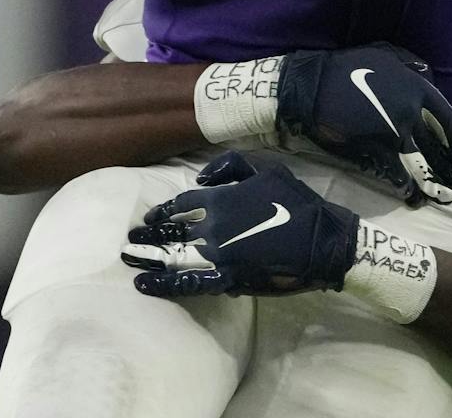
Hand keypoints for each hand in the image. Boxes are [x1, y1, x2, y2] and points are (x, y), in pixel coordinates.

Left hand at [124, 152, 357, 298]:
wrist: (322, 242)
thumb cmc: (297, 203)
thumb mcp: (267, 170)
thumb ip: (229, 168)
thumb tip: (198, 179)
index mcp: (220, 200)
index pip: (181, 205)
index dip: (163, 212)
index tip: (149, 220)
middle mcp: (212, 227)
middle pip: (170, 232)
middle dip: (147, 237)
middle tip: (129, 242)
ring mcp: (218, 255)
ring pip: (173, 257)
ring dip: (148, 259)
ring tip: (128, 260)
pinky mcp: (228, 278)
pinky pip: (190, 283)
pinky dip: (165, 284)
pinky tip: (145, 284)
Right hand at [277, 44, 451, 205]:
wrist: (313, 85)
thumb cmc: (347, 67)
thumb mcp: (385, 54)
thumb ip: (410, 64)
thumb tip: (426, 73)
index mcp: (417, 88)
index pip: (449, 120)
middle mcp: (411, 111)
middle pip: (440, 147)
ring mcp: (394, 131)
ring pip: (423, 164)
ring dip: (436, 185)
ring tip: (445, 198)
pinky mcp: (375, 148)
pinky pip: (397, 174)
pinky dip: (405, 188)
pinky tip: (411, 197)